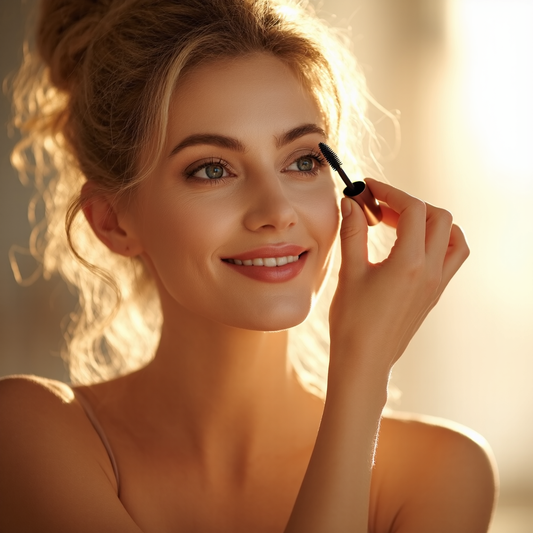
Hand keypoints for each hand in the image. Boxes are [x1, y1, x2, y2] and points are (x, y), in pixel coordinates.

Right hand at [329, 178, 469, 378]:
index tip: (368, 188)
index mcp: (409, 262)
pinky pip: (450, 258)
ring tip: (401, 223)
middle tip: (379, 208)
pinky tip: (409, 246)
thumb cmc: (353, 321)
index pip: (412, 209)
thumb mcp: (350, 272)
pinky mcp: (434, 293)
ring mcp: (436, 283)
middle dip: (408, 204)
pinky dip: (437, 241)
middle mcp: (430, 271)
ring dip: (431, 221)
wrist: (364, 360)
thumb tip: (351, 202)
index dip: (389, 192)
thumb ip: (353, 232)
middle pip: (438, 217)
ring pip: (452, 237)